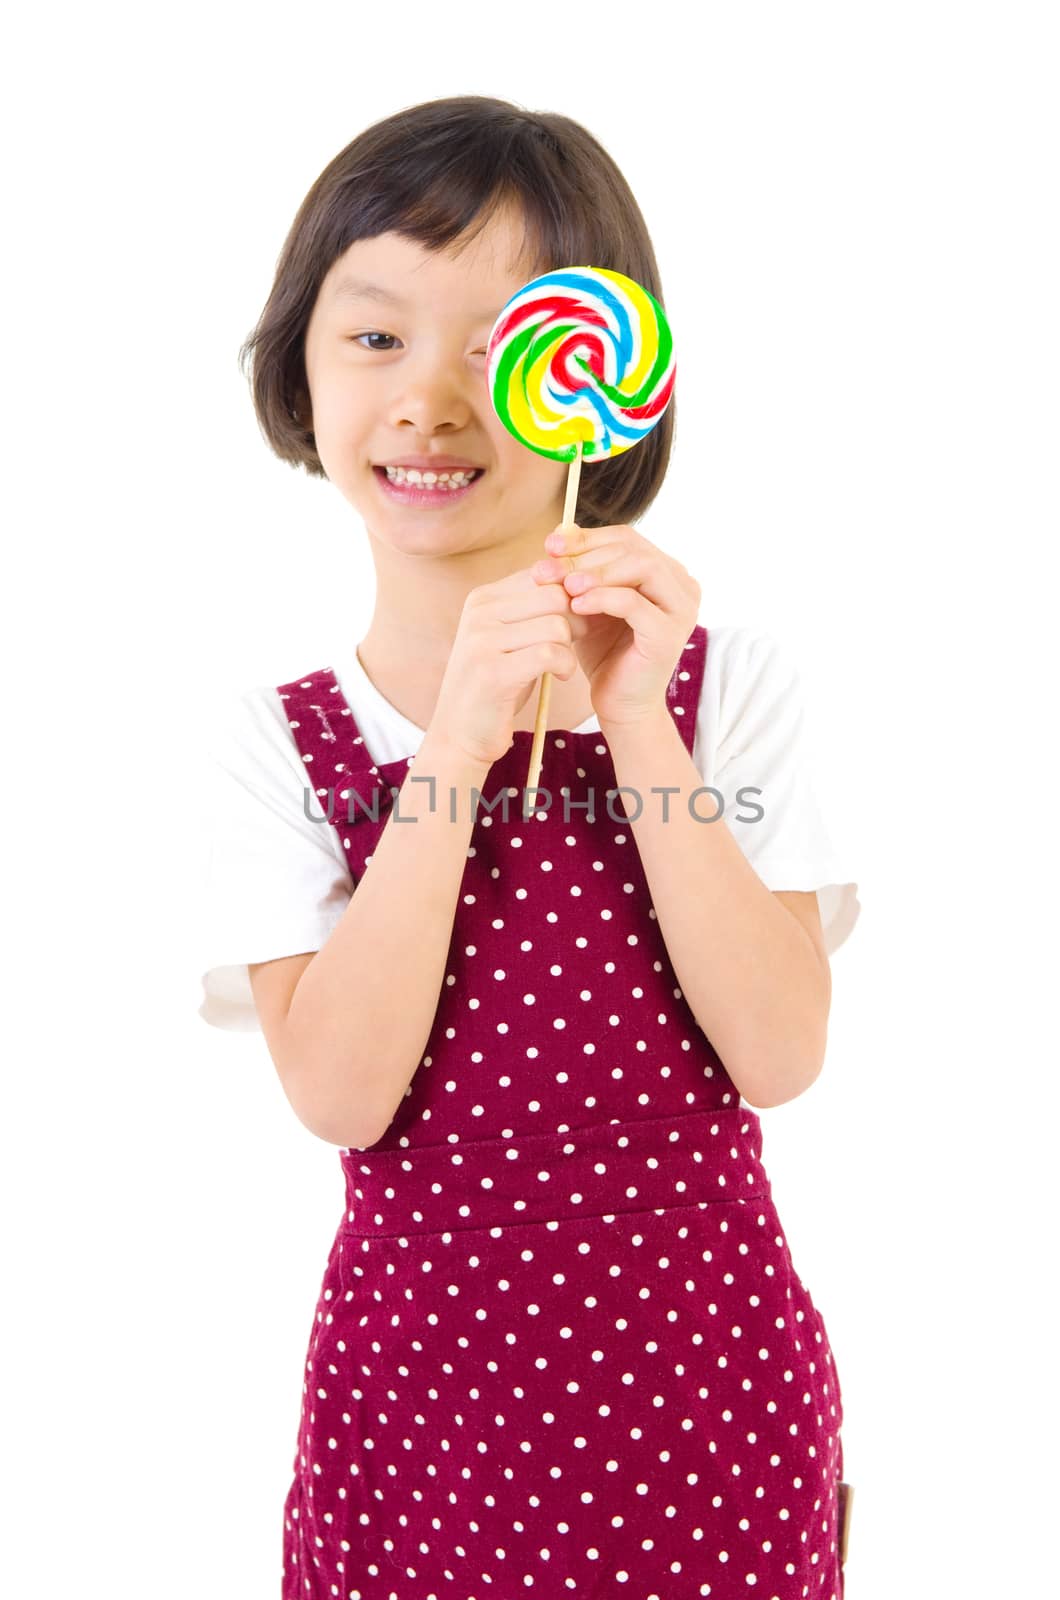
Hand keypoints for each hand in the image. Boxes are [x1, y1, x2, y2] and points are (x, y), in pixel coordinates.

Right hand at [430, 566, 579, 766]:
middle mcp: (478, 613)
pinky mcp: (493, 672)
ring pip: (556, 624)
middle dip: (576, 618)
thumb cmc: (497, 684)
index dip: (570, 595)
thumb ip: (535, 609)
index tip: (576, 620)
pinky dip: (566, 665)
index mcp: (482, 598)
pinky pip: (550, 654)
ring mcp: (482, 641)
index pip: (542, 574)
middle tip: (573, 642)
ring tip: (562, 663)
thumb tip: (580, 581)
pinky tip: (560, 676)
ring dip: (570, 647)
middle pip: (554, 595)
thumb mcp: (511, 637)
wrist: (461, 734)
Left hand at [532, 522, 700, 726]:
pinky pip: (634, 603)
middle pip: (633, 548)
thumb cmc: (604, 652)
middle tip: (547, 568)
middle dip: (585, 555)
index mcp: (666, 572)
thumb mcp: (588, 601)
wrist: (619, 704)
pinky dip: (603, 598)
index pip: (626, 538)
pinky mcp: (670, 634)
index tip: (549, 546)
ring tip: (565, 585)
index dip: (587, 538)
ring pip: (640, 567)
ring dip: (597, 572)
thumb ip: (581, 569)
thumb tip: (559, 533)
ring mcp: (681, 609)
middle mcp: (682, 585)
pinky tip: (577, 606)